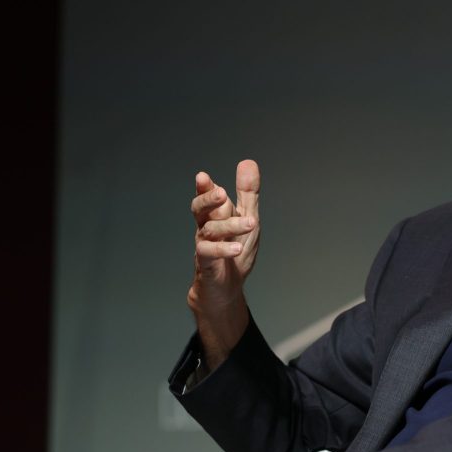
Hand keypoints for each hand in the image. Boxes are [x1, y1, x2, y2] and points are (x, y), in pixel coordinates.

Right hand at [187, 159, 260, 366]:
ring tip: (251, 223)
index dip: (204, 187)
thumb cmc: (235, 251)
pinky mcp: (206, 264)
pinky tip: (237, 247)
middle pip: (200, 210)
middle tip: (222, 193)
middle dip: (208, 199)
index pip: (206, 197)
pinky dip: (223, 249)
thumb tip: (248, 162)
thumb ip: (247, 194)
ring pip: (211, 230)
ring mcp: (203, 246)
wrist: (225, 288)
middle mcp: (205, 228)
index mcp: (214, 215)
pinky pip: (209, 253)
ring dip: (231, 225)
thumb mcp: (246, 218)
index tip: (203, 176)